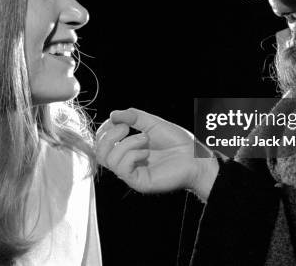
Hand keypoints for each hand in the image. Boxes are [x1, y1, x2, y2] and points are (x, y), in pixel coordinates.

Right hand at [96, 108, 218, 200]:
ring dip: (126, 143)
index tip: (117, 119)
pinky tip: (146, 152)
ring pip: (109, 160)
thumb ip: (133, 117)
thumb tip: (113, 114)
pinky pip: (122, 168)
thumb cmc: (178, 142)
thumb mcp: (153, 123)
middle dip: (108, 136)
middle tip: (126, 127)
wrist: (196, 157)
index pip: (102, 143)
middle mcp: (127, 162)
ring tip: (144, 138)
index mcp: (128, 149)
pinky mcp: (138, 182)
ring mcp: (132, 173)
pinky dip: (132, 154)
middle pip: (100, 153)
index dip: (104, 129)